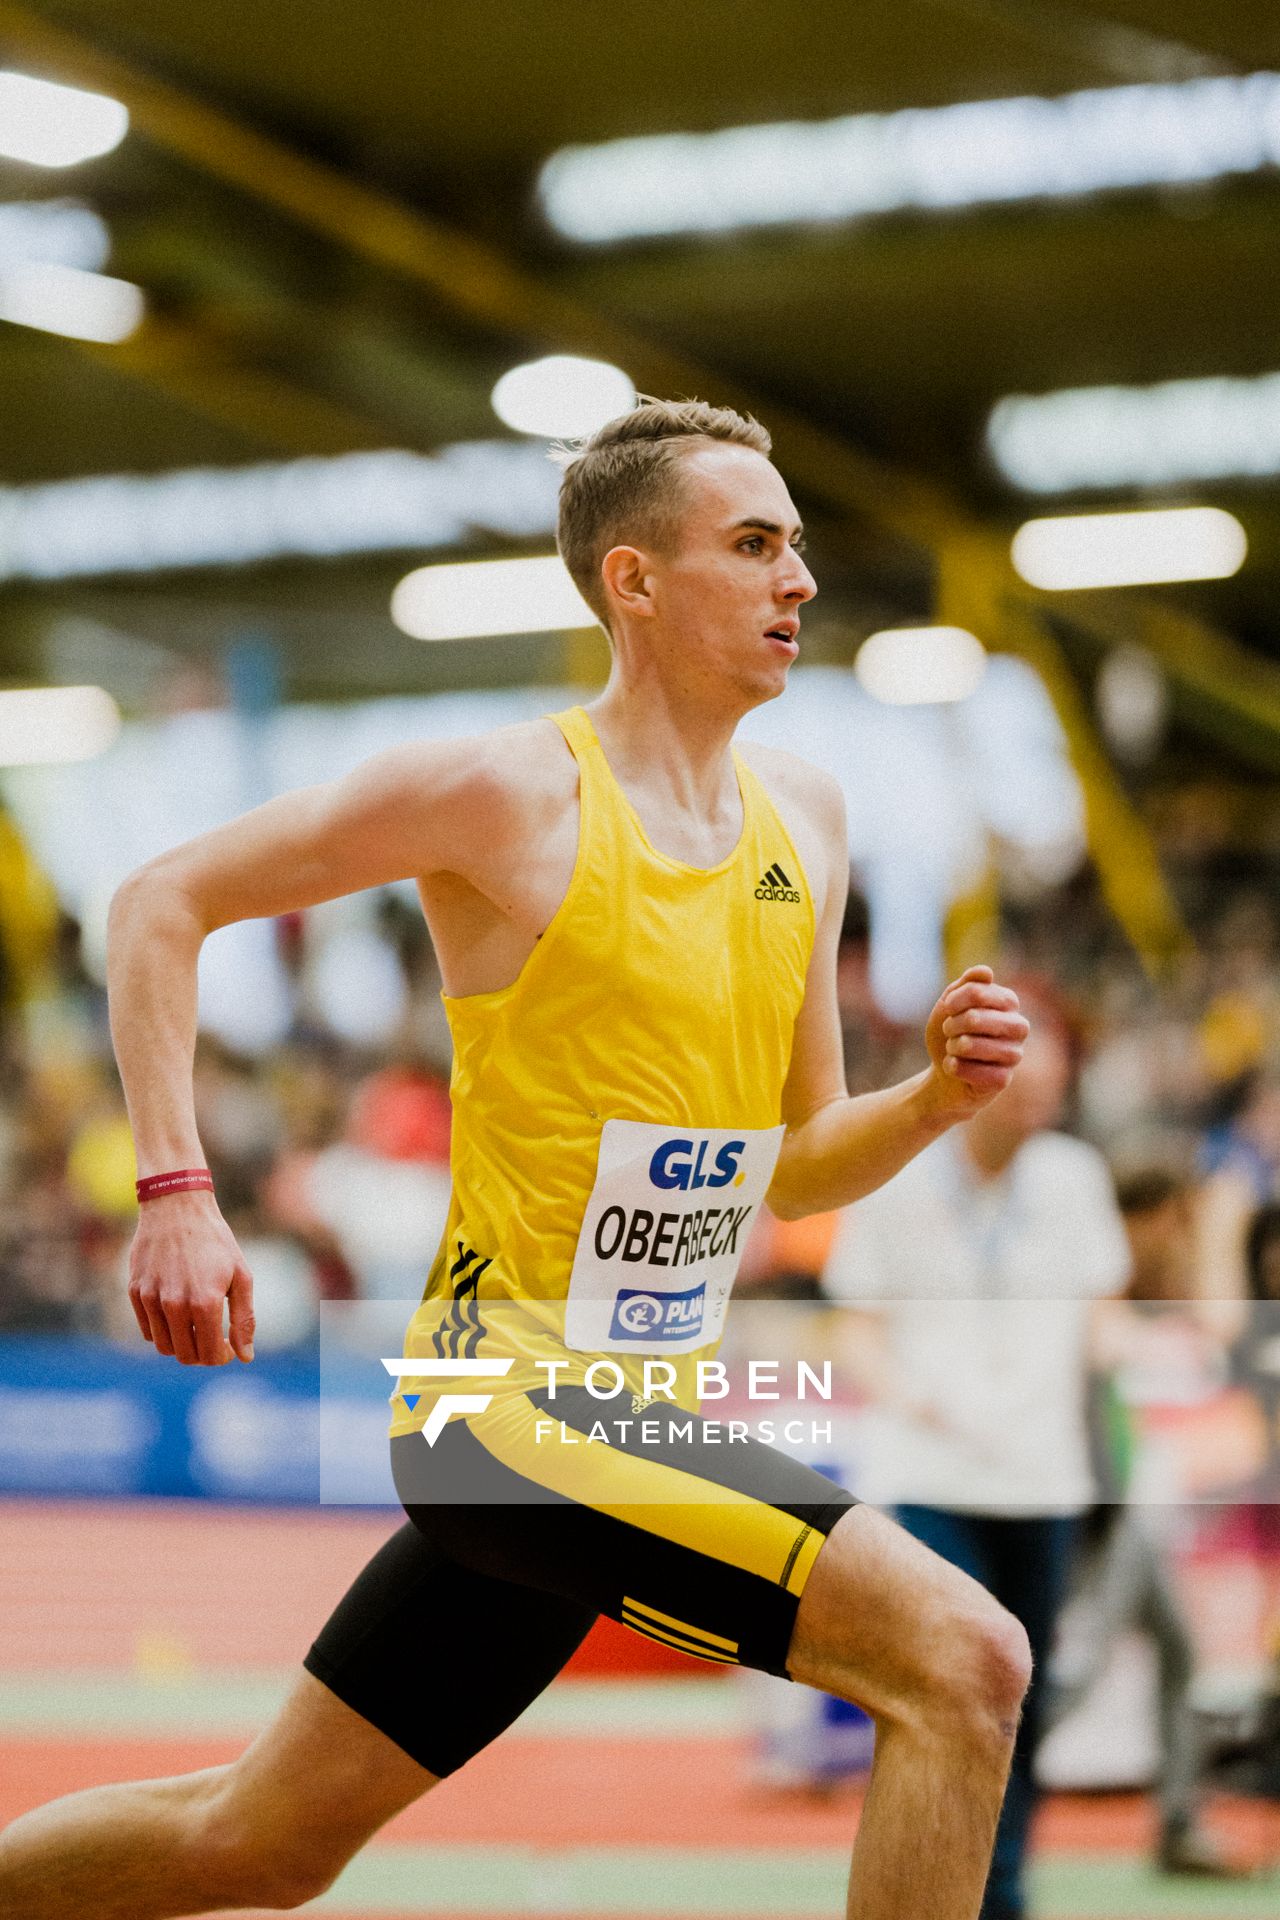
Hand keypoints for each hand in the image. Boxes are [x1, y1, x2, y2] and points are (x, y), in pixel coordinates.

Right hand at [127, 1189, 255, 1366]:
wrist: (177, 1206)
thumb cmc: (215, 1241)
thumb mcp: (240, 1276)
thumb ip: (244, 1319)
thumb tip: (245, 1356)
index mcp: (205, 1302)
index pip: (211, 1355)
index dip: (222, 1357)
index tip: (227, 1347)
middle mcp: (174, 1305)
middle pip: (186, 1355)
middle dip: (202, 1354)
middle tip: (212, 1338)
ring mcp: (151, 1299)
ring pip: (164, 1346)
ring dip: (181, 1344)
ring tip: (195, 1326)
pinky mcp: (135, 1292)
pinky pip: (147, 1329)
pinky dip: (162, 1329)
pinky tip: (176, 1312)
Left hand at [923, 965, 1028, 1116]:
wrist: (946, 1071)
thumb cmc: (952, 1033)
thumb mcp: (951, 1005)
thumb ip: (966, 985)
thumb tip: (985, 971)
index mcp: (1009, 1003)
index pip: (978, 992)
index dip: (956, 999)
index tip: (947, 1007)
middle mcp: (1018, 1027)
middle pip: (975, 1018)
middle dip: (952, 1025)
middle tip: (949, 1030)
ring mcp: (1014, 1054)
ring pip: (973, 1046)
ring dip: (953, 1047)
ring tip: (953, 1048)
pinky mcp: (1004, 1079)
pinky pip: (976, 1072)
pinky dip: (956, 1068)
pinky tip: (953, 1065)